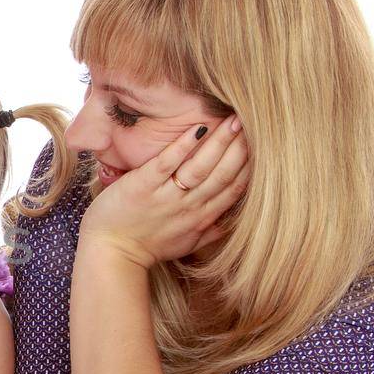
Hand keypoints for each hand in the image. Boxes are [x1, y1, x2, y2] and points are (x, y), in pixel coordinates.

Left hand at [79, 116, 249, 268]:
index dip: (251, 166)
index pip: (234, 188)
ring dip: (219, 143)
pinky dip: (182, 146)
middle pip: (223, 175)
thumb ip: (209, 231)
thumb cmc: (146, 247)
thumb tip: (231, 224)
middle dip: (241, 148)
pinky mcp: (143, 187)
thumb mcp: (184, 244)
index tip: (262, 144)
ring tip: (234, 119)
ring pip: (201, 168)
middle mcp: (189, 207)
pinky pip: (167, 163)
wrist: (111, 254)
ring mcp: (166, 196)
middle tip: (253, 121)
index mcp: (201, 217)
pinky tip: (197, 128)